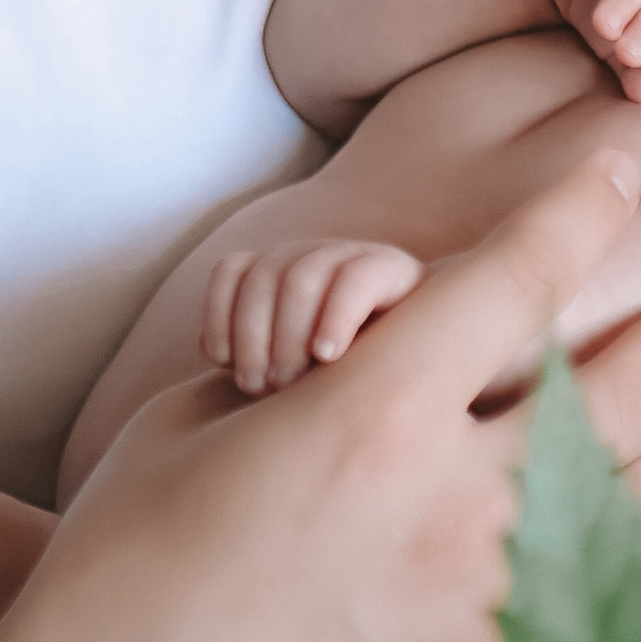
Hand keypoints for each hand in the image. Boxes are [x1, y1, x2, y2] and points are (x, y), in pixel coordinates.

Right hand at [0, 150, 640, 641]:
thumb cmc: (125, 570)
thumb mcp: (196, 420)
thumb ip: (307, 364)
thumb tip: (380, 326)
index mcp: (366, 416)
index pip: (511, 282)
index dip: (578, 218)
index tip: (620, 178)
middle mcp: (452, 513)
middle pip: (621, 385)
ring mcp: (492, 624)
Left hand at [201, 238, 425, 393]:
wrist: (431, 356)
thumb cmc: (347, 369)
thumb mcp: (293, 364)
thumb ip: (254, 354)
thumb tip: (209, 351)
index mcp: (281, 270)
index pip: (233, 270)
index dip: (219, 313)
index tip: (222, 362)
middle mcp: (311, 255)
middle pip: (261, 276)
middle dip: (252, 337)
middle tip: (261, 386)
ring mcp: (351, 256)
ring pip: (300, 277)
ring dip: (286, 335)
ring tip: (290, 381)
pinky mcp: (391, 269)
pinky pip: (353, 281)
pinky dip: (332, 319)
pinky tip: (328, 357)